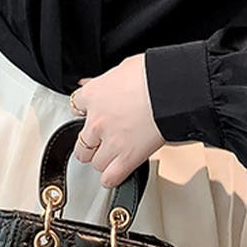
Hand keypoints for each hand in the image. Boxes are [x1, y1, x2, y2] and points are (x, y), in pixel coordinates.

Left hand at [70, 53, 164, 188]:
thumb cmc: (152, 74)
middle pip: (81, 143)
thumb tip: (92, 82)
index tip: (92, 113)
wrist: (170, 88)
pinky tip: (116, 172)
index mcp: (93, 95)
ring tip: (114, 155)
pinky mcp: (127, 158)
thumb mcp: (122, 68)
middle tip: (102, 140)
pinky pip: (109, 178)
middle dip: (91, 143)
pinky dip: (111, 178)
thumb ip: (103, 80)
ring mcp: (110, 141)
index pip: (76, 107)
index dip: (86, 112)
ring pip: (95, 162)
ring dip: (103, 160)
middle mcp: (96, 120)